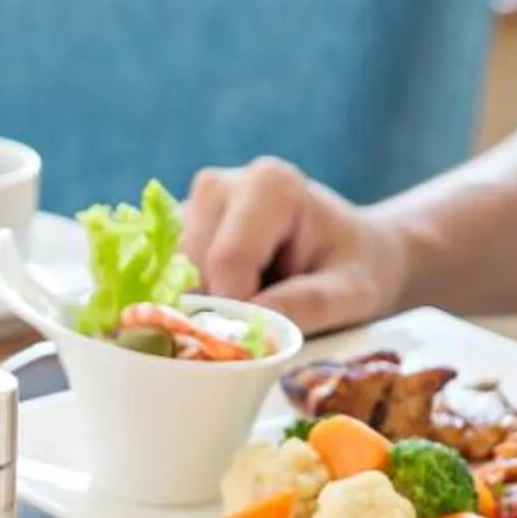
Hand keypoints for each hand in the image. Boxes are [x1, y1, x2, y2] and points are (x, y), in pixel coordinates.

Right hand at [178, 157, 410, 333]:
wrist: (348, 252)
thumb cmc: (353, 268)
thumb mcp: (352, 293)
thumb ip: (308, 306)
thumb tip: (249, 332)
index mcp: (268, 185)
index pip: (227, 260)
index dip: (239, 309)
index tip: (267, 332)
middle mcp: (220, 185)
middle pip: (191, 268)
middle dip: (218, 309)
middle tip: (262, 320)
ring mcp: (192, 205)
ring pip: (170, 276)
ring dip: (203, 305)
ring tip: (252, 302)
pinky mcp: (176, 228)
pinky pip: (164, 277)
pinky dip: (190, 300)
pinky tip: (228, 299)